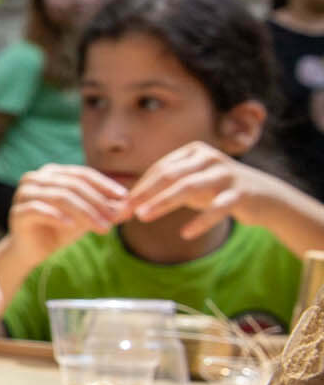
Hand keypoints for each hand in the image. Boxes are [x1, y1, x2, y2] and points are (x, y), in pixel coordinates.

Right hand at [1, 162, 127, 262]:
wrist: (32, 251)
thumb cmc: (60, 230)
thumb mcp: (88, 217)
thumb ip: (106, 209)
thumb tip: (130, 206)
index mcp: (52, 173)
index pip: (82, 174)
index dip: (104, 185)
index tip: (124, 198)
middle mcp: (35, 178)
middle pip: (72, 185)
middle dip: (98, 202)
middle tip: (115, 219)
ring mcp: (23, 194)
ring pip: (60, 197)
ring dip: (85, 213)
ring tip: (103, 228)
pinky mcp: (17, 212)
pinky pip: (40, 210)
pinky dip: (58, 217)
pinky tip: (73, 227)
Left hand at [121, 142, 282, 241]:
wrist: (264, 197)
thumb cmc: (217, 189)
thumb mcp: (190, 183)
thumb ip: (163, 188)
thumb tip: (124, 202)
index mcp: (194, 151)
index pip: (159, 169)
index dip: (139, 187)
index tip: (120, 205)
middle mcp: (209, 158)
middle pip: (169, 175)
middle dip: (144, 193)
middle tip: (125, 210)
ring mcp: (226, 174)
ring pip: (189, 187)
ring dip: (163, 202)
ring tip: (143, 217)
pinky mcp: (241, 194)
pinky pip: (218, 208)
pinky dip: (200, 221)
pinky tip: (185, 233)